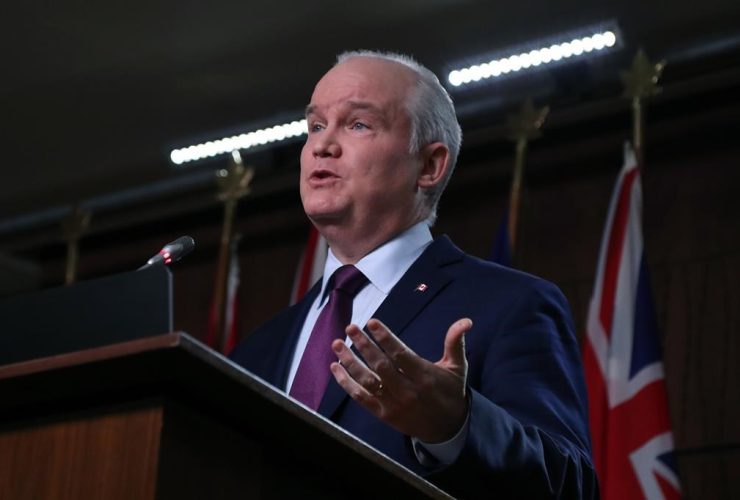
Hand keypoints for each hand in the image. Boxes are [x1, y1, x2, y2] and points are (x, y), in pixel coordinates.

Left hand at [330, 317, 471, 442]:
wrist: (447, 429)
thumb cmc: (450, 392)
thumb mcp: (457, 368)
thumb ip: (455, 342)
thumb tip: (465, 321)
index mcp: (425, 377)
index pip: (401, 355)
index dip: (385, 338)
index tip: (371, 322)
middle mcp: (408, 391)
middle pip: (381, 367)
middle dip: (363, 346)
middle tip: (350, 328)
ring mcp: (394, 405)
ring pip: (368, 382)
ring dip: (350, 362)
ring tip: (337, 344)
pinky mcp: (383, 415)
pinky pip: (361, 398)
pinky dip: (346, 383)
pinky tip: (336, 367)